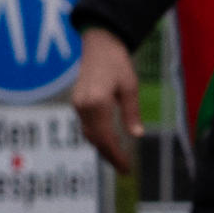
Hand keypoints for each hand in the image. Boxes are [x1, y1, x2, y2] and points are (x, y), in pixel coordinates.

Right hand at [68, 27, 139, 175]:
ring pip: (89, 134)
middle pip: (95, 139)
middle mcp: (84, 105)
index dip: (116, 155)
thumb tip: (137, 134)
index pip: (106, 137)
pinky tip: (107, 142)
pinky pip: (86, 126)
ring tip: (117, 159)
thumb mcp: (130, 87)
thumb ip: (131, 112)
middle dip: (109, 156)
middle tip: (124, 169)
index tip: (127, 168)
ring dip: (102, 148)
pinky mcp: (77, 102)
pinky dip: (96, 137)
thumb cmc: (117, 62)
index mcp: (97, 102)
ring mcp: (78, 104)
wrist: (98, 43)